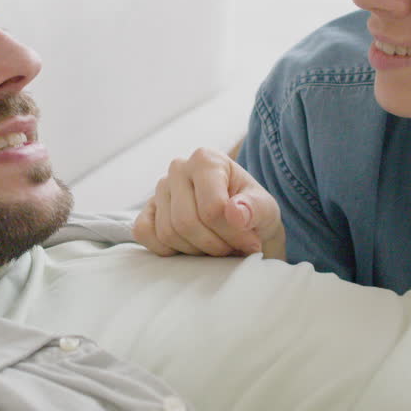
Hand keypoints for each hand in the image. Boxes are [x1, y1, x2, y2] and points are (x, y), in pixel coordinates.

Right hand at [132, 147, 285, 260]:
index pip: (212, 208)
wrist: (239, 220)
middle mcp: (178, 168)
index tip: (249, 243)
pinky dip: (166, 249)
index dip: (232, 235)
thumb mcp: (266, 209)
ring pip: (168, 233)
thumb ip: (255, 209)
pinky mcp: (147, 209)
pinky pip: (144, 233)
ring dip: (195, 251)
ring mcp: (159, 189)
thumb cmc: (251, 211)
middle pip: (186, 222)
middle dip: (213, 246)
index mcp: (206, 160)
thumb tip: (235, 214)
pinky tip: (189, 247)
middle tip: (231, 250)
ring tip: (215, 246)